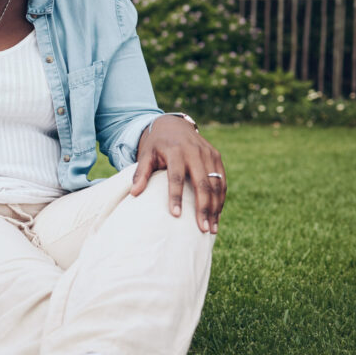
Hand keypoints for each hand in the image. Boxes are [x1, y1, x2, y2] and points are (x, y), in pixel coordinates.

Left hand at [130, 115, 225, 233]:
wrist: (174, 125)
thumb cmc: (157, 145)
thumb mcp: (146, 155)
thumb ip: (140, 173)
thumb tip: (134, 193)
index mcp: (176, 151)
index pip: (176, 177)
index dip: (176, 196)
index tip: (175, 215)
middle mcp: (195, 152)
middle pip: (202, 183)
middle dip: (203, 208)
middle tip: (202, 229)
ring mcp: (209, 154)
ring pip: (216, 184)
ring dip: (215, 207)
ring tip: (211, 228)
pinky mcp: (216, 157)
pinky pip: (221, 181)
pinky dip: (220, 199)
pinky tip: (217, 215)